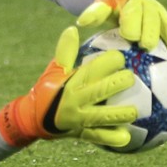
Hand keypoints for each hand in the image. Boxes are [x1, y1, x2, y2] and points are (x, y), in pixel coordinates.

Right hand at [0, 26, 137, 147]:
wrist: (32, 120)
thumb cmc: (48, 91)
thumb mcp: (53, 71)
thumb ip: (65, 52)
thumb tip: (72, 29)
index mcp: (71, 83)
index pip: (93, 68)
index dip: (110, 61)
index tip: (122, 57)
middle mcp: (75, 101)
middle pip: (101, 90)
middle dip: (119, 83)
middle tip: (132, 79)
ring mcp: (79, 119)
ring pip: (103, 117)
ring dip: (120, 114)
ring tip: (135, 112)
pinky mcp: (81, 134)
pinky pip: (99, 138)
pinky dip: (113, 138)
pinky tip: (127, 137)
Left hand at [77, 0, 166, 57]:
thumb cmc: (109, 7)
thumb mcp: (100, 8)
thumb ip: (94, 13)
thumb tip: (81, 22)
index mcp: (131, 2)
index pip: (131, 13)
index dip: (131, 23)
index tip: (128, 35)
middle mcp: (148, 6)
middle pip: (151, 18)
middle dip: (149, 31)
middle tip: (147, 45)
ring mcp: (160, 14)